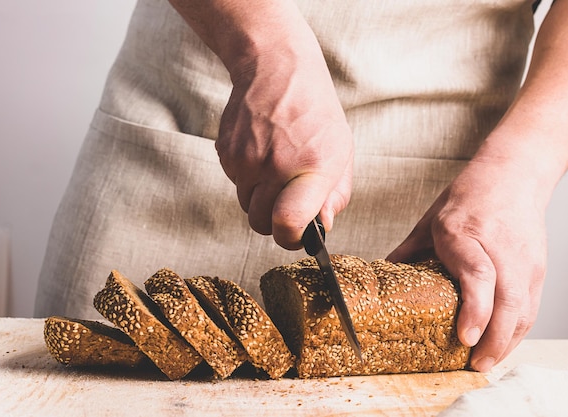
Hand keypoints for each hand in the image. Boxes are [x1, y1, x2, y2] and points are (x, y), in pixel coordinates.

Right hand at [216, 46, 353, 249]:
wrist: (277, 68)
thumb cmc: (316, 113)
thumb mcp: (341, 151)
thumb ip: (336, 196)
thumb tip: (321, 227)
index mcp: (312, 167)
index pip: (288, 223)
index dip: (290, 238)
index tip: (297, 235)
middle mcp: (275, 165)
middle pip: (261, 224)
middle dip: (274, 221)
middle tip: (287, 202)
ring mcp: (246, 159)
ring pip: (246, 206)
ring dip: (260, 198)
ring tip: (275, 168)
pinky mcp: (226, 152)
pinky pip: (235, 184)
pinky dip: (247, 178)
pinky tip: (261, 152)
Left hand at [387, 158, 546, 371]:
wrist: (512, 177)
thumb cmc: (469, 196)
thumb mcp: (430, 220)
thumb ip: (408, 252)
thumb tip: (384, 278)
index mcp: (465, 233)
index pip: (479, 277)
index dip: (475, 310)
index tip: (464, 336)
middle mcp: (499, 249)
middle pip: (508, 301)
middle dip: (492, 340)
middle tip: (473, 365)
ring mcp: (525, 260)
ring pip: (524, 309)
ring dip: (506, 342)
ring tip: (484, 363)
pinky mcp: (538, 268)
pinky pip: (531, 307)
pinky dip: (517, 331)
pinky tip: (501, 345)